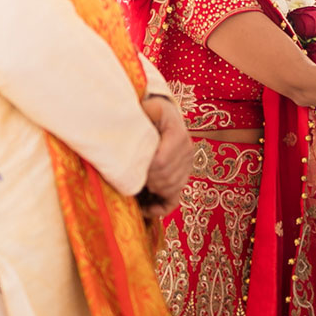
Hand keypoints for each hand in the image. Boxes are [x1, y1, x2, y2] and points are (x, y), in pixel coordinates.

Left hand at [139, 96, 190, 217]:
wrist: (161, 113)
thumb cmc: (149, 111)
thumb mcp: (147, 107)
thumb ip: (143, 115)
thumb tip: (135, 124)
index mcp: (178, 134)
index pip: (161, 162)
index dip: (144, 169)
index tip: (128, 167)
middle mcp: (187, 150)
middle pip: (166, 178)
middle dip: (145, 181)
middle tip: (128, 178)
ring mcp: (187, 165)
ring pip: (171, 189)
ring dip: (151, 192)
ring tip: (134, 186)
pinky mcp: (183, 176)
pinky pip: (174, 199)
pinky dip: (159, 207)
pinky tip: (144, 208)